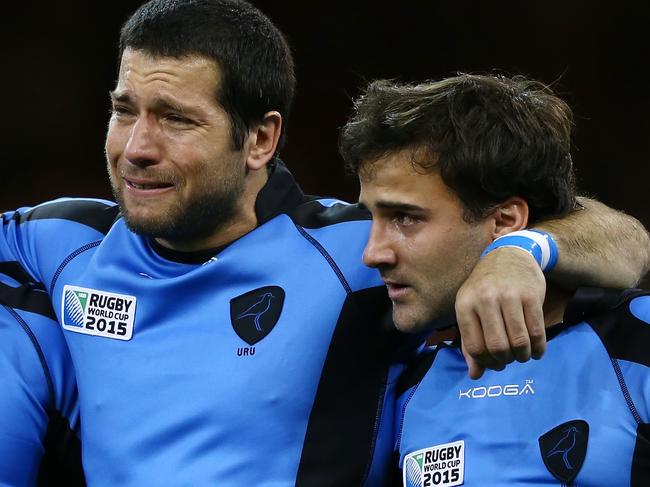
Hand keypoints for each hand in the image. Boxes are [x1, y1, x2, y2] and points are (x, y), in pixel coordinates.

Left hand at [455, 247, 546, 378]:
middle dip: (505, 360)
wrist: (508, 255)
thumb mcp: (470, 309)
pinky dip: (538, 348)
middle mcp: (485, 300)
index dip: (486, 362)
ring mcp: (509, 297)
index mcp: (464, 305)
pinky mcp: (531, 296)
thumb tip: (475, 376)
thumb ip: (470, 342)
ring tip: (523, 355)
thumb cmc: (485, 288)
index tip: (495, 363)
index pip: (474, 347)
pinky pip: (537, 331)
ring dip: (523, 356)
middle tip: (509, 359)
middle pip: (498, 347)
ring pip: (519, 341)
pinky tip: (537, 350)